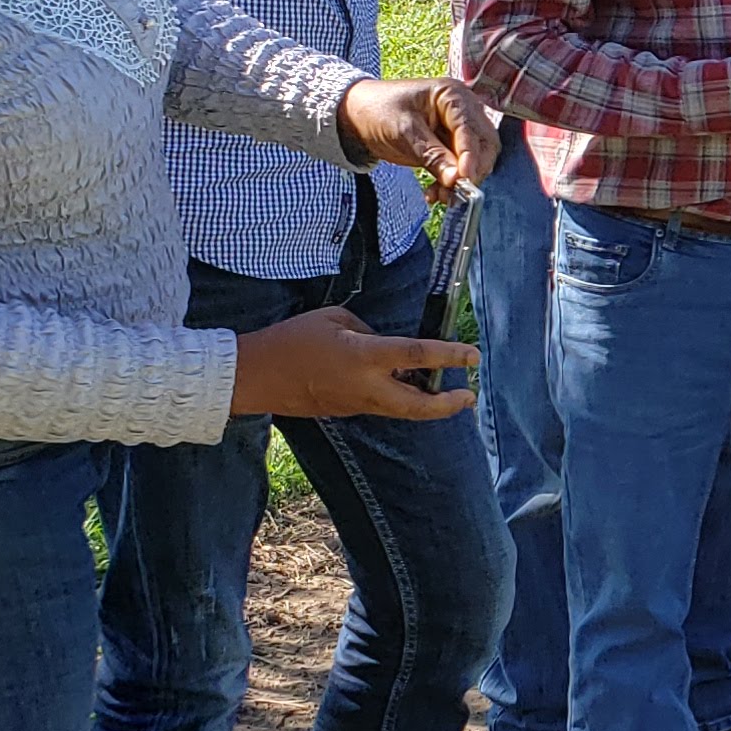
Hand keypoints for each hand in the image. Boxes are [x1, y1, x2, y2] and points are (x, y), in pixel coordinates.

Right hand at [228, 305, 475, 420]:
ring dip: (427, 403)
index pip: (418, 356)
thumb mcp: (335, 319)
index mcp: (364, 356)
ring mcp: (357, 404)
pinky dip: (401, 399)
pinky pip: (383, 407)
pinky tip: (405, 384)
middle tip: (469, 396)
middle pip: (419, 406)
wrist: (257, 375)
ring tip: (444, 389)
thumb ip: (369, 331)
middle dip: (449, 405)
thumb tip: (386, 346)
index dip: (450, 356)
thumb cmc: (292, 339)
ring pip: (403, 410)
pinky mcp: (348, 411)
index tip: (473, 355)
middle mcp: (366, 387)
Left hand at [342, 77, 499, 188]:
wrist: (358, 116)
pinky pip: (461, 168)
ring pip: (477, 159)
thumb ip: (433, 155)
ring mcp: (458, 128)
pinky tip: (435, 193)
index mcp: (453, 95)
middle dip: (471, 171)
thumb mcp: (404, 132)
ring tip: (440, 196)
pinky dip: (451, 182)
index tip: (464, 179)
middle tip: (454, 191)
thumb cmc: (378, 111)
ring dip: (462, 181)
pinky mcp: (451, 146)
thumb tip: (457, 179)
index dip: (470, 155)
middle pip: (484, 145)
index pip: (471, 129)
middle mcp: (463, 110)